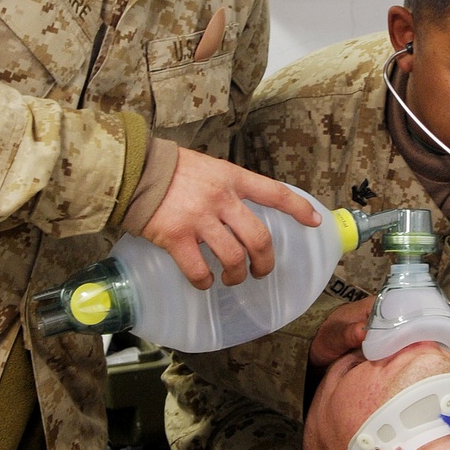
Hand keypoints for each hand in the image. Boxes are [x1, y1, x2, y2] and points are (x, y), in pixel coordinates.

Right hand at [142, 149, 319, 289]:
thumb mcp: (207, 167)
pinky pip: (199, 270)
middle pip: (259, 238)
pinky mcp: (177, 237)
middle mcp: (221, 199)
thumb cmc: (170, 169)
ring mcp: (200, 219)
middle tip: (260, 271)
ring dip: (237, 275)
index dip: (299, 209)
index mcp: (232, 178)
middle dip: (265, 261)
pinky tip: (205, 282)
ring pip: (233, 257)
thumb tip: (239, 208)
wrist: (134, 170)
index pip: (275, 193)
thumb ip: (226, 186)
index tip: (315, 222)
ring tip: (232, 279)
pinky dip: (205, 281)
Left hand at [308, 297, 449, 370]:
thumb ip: (345, 333)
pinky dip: (436, 357)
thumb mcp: (334, 335)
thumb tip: (361, 331)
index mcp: (383, 309)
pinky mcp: (398, 351)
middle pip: (431, 321)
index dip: (439, 317)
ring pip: (429, 337)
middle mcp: (395, 320)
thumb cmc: (328, 339)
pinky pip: (420, 351)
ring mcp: (398, 336)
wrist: (321, 355)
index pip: (417, 308)